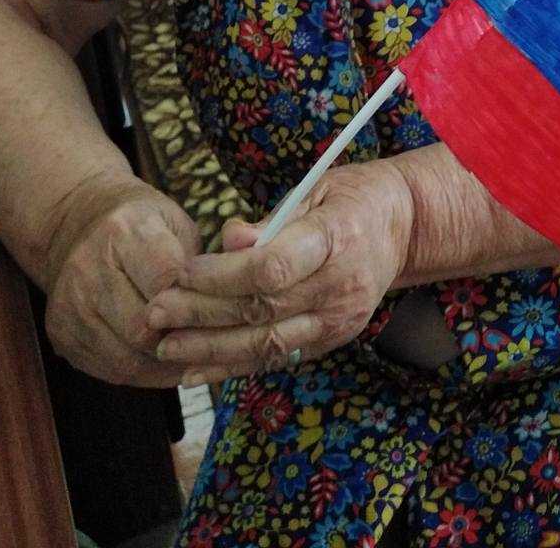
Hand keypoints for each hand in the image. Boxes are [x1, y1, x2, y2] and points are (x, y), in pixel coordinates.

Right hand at [42, 171, 201, 386]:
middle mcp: (89, 269)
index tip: (218, 312)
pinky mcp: (61, 334)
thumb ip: (201, 261)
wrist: (78, 224)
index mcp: (125, 232)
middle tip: (210, 343)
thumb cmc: (143, 225)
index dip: (195, 302)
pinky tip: (166, 364)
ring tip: (194, 359)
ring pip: (126, 358)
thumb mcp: (176, 223)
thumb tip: (234, 300)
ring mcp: (70, 306)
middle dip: (180, 340)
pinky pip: (109, 370)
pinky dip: (144, 373)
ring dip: (165, 365)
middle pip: (142, 328)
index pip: (164, 281)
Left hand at [145, 157, 414, 384]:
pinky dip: (233, 366)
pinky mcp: (332, 339)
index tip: (182, 271)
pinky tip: (195, 371)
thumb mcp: (316, 187)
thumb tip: (228, 241)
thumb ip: (272, 219)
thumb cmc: (354, 198)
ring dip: (210, 349)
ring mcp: (339, 319)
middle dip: (201, 313)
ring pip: (266, 343)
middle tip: (155, 312)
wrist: (404, 227)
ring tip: (165, 346)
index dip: (222, 275)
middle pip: (262, 309)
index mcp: (338, 237)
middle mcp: (341, 286)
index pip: (274, 267)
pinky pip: (276, 358)